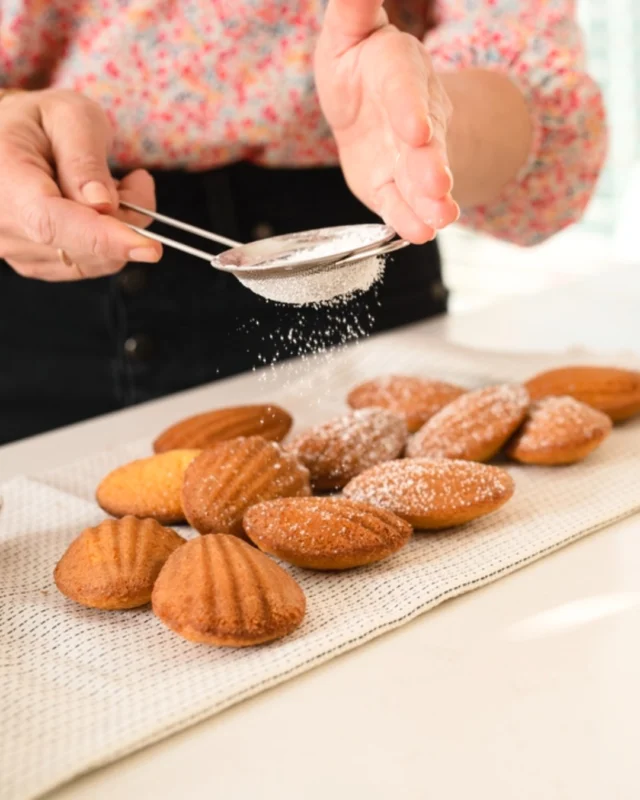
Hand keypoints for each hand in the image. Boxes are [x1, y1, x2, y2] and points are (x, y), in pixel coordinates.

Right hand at [0, 89, 161, 280]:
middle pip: (81, 246)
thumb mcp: (69, 116)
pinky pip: (91, 265)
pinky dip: (111, 242)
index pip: (50, 220)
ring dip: (121, 229)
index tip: (150, 248)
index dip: (102, 238)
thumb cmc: (42, 122)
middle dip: (126, 219)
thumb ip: (84, 159)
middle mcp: (2, 223)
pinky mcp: (36, 264)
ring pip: (94, 260)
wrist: (17, 140)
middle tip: (136, 181)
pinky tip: (102, 211)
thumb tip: (102, 203)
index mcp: (4, 177)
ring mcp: (16, 250)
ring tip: (112, 187)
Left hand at [316, 0, 458, 243]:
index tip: (417, 131)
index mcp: (397, 70)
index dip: (410, 109)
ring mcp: (409, 155)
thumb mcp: (347, 32)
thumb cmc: (356, 67)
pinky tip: (420, 232)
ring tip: (439, 218)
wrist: (366, 111)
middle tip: (436, 184)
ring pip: (420, 178)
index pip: (404, 89)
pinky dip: (408, 219)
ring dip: (429, 200)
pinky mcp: (395, 185)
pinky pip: (401, 202)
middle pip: (424, 143)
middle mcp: (415, 115)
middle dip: (430, 165)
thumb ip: (354, 8)